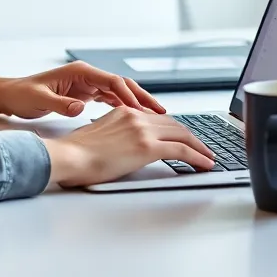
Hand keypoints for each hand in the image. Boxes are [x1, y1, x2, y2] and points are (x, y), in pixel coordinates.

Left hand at [0, 61, 166, 119]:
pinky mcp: (84, 93)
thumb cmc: (22, 95)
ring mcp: (86, 83)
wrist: (10, 95)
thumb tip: (80, 108)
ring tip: (154, 117)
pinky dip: (123, 107)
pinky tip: (134, 119)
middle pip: (121, 84)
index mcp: (79, 72)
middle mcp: (86, 75)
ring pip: (118, 92)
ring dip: (135, 103)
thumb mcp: (39, 100)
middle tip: (160, 111)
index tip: (142, 109)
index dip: (128, 94)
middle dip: (141, 97)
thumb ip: (60, 104)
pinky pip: (110, 99)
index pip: (111, 80)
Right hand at [44, 107, 216, 186]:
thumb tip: (123, 148)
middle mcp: (135, 116)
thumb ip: (116, 136)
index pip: (157, 118)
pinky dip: (198, 157)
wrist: (68, 157)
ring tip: (207, 158)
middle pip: (174, 124)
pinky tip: (204, 164)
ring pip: (183, 135)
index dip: (174, 129)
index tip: (183, 138)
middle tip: (202, 148)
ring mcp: (142, 129)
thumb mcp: (99, 136)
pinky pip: (182, 150)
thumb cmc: (75, 154)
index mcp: (123, 112)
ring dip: (199, 147)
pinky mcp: (148, 146)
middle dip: (191, 137)